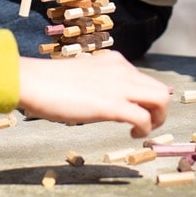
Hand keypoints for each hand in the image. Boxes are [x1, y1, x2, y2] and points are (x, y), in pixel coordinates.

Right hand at [17, 51, 169, 137]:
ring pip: (161, 100)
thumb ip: (99, 82)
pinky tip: (132, 134)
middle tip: (145, 125)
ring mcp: (119, 86)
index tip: (138, 111)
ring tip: (141, 131)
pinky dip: (145, 129)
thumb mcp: (84, 75)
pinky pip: (144, 118)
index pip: (146, 80)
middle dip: (159, 111)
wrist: (34, 81)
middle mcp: (122, 69)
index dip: (146, 100)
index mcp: (115, 61)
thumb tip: (104, 97)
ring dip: (158, 119)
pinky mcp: (112, 104)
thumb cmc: (50, 81)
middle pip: (161, 89)